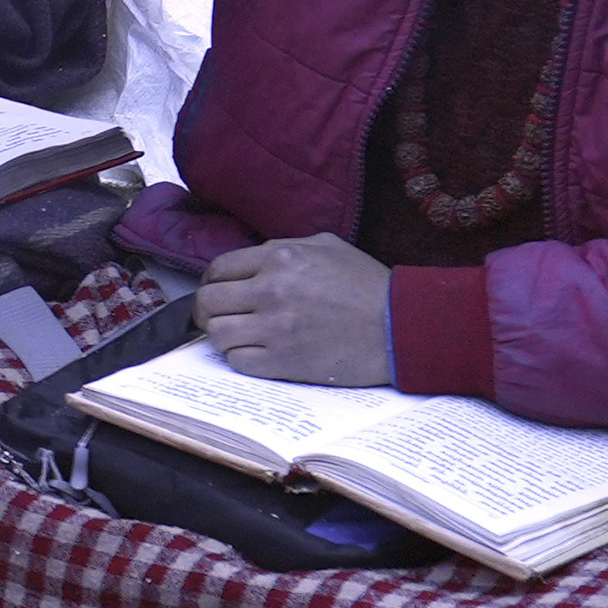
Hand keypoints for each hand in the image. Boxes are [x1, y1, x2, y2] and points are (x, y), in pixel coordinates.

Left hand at [192, 233, 393, 386]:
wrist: (399, 326)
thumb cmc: (367, 285)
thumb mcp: (327, 246)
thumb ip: (286, 248)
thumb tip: (254, 260)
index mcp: (279, 258)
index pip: (218, 269)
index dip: (213, 281)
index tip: (219, 290)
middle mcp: (271, 291)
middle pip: (208, 301)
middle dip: (208, 308)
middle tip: (219, 315)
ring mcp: (275, 329)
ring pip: (216, 333)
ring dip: (222, 335)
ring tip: (237, 335)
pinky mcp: (283, 362)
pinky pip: (237, 362)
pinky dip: (240, 358)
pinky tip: (255, 353)